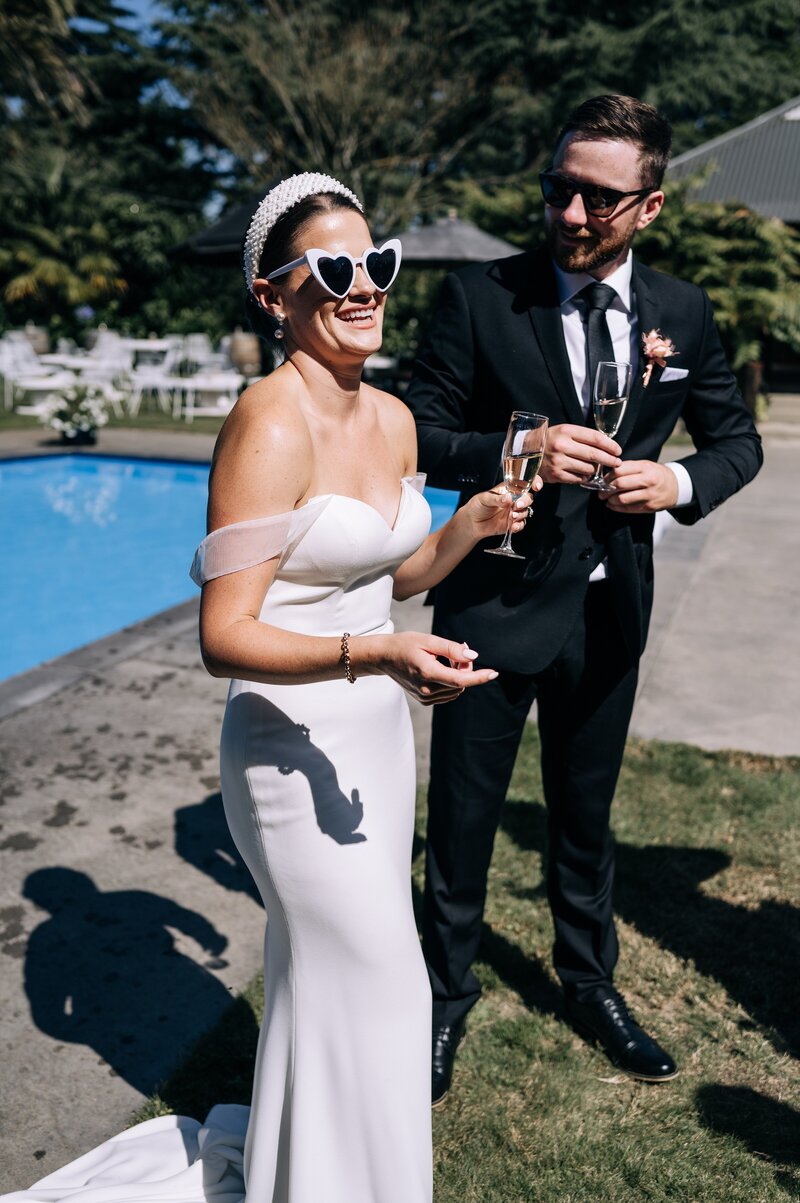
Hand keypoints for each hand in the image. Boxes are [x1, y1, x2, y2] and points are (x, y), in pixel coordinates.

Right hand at [358, 631, 497, 705]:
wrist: (383, 657)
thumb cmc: (405, 644)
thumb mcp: (428, 640)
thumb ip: (451, 649)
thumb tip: (473, 657)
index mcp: (427, 673)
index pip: (460, 679)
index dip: (479, 677)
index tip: (494, 673)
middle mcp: (426, 689)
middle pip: (460, 683)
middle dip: (466, 668)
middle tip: (459, 650)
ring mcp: (424, 697)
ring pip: (456, 690)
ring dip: (459, 675)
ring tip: (446, 659)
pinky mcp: (424, 700)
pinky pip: (448, 693)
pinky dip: (451, 682)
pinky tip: (441, 669)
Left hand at [465, 481, 541, 540]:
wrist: (472, 523)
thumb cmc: (477, 506)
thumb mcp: (484, 498)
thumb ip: (496, 499)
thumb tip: (508, 498)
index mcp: (508, 489)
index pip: (524, 483)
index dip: (534, 483)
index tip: (536, 486)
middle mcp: (513, 500)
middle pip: (528, 498)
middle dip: (525, 502)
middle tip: (516, 506)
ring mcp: (513, 512)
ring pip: (526, 511)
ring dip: (521, 514)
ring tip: (511, 516)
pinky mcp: (512, 523)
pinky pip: (521, 524)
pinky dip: (519, 525)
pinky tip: (512, 526)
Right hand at [540, 423, 620, 483]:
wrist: (527, 451)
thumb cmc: (551, 439)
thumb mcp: (565, 431)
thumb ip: (584, 437)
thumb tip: (607, 446)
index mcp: (566, 431)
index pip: (595, 438)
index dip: (610, 445)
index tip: (618, 450)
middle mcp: (562, 445)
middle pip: (594, 455)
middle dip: (610, 460)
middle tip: (617, 462)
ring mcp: (558, 461)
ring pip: (588, 468)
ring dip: (595, 469)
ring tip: (594, 467)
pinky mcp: (556, 475)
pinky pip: (579, 478)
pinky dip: (584, 477)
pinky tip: (583, 473)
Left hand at [603, 460, 677, 511]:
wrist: (676, 487)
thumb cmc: (656, 474)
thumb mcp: (645, 465)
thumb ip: (628, 467)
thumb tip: (608, 473)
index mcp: (645, 467)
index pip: (620, 470)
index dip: (608, 476)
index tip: (602, 480)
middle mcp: (648, 481)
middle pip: (620, 484)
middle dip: (606, 489)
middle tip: (601, 491)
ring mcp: (649, 495)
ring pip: (622, 499)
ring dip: (610, 500)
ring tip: (606, 499)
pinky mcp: (649, 507)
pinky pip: (628, 509)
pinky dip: (616, 508)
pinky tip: (612, 505)